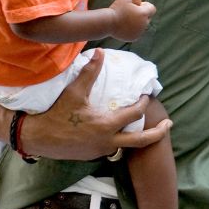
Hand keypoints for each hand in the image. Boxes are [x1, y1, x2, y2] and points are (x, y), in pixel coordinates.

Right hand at [18, 49, 170, 160]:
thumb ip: (90, 72)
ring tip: (144, 128)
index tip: (145, 96)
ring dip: (136, 137)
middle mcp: (108, 142)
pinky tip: (117, 133)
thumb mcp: (74, 92)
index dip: (142, 104)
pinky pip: (111, 149)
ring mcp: (101, 151)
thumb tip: (100, 52)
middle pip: (142, 141)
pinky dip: (118, 140)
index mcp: (106, 125)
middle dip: (158, 133)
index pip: (134, 114)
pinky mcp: (92, 156)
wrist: (38, 138)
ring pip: (126, 146)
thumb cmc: (56, 114)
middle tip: (170, 125)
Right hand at [109, 0, 154, 40]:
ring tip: (125, 19)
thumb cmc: (117, 8)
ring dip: (136, 22)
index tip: (136, 5)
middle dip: (141, 14)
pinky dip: (132, 29)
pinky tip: (123, 26)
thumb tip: (141, 0)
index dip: (145, 6)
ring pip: (142, 25)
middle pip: (148, 17)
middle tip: (129, 11)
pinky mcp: (134, 38)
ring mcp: (139, 32)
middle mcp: (144, 24)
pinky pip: (136, 32)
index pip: (152, 9)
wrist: (108, 23)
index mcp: (144, 14)